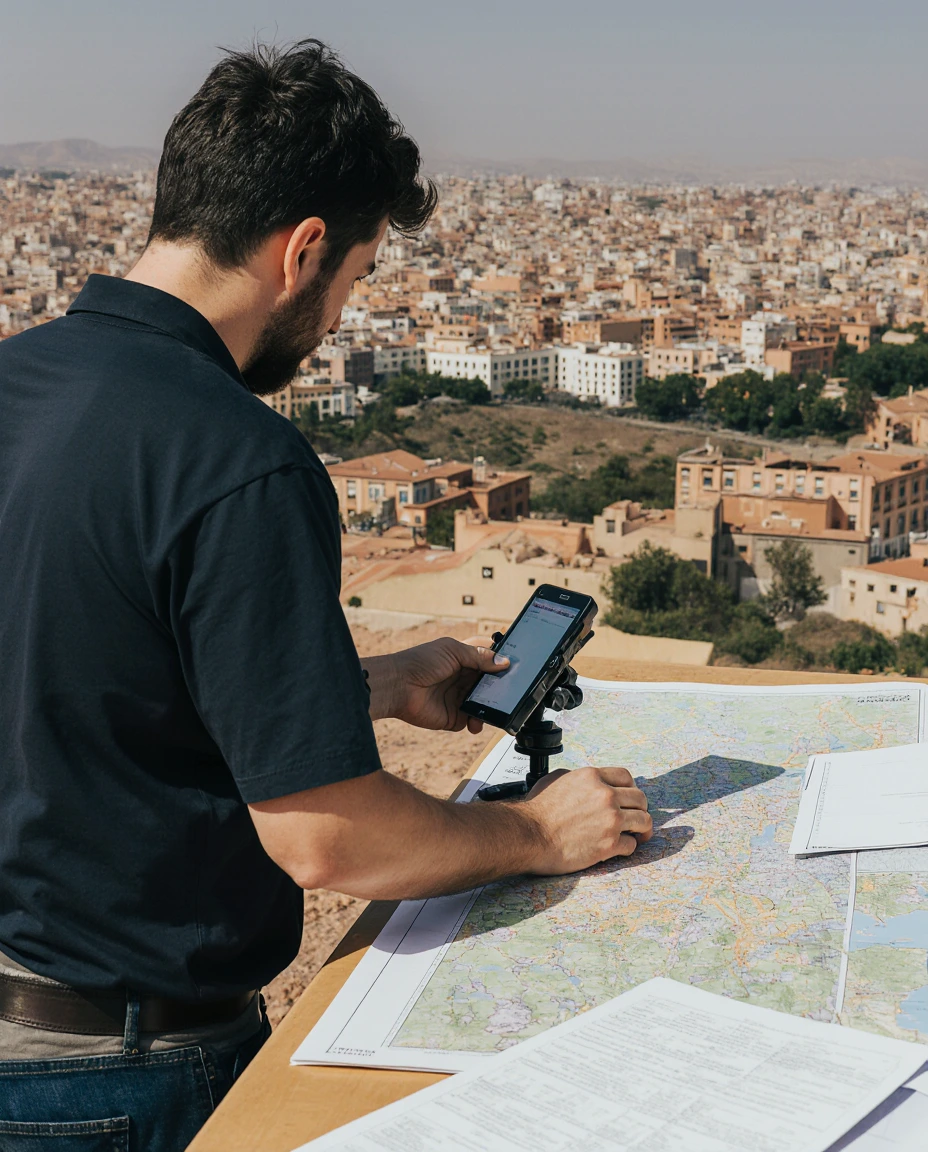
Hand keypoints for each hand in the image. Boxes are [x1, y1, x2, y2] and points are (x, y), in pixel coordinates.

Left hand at [362, 637, 508, 731]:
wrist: (398, 686)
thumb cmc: (420, 662)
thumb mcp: (453, 651)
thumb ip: (479, 657)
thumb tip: (504, 662)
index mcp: (463, 658)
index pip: (488, 659)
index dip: (501, 661)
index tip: (516, 665)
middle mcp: (462, 678)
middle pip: (490, 683)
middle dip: (501, 686)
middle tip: (513, 688)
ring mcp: (459, 698)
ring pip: (485, 703)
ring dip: (493, 706)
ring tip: (498, 707)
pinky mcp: (454, 716)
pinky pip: (473, 720)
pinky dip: (479, 722)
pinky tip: (479, 721)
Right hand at [522, 766, 651, 873]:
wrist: (528, 835)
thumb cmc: (537, 811)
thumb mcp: (554, 780)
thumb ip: (575, 777)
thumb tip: (585, 782)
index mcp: (592, 777)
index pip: (626, 777)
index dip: (630, 789)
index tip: (629, 798)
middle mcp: (606, 795)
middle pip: (640, 799)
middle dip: (639, 809)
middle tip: (635, 818)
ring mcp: (610, 820)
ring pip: (643, 821)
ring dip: (640, 829)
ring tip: (636, 835)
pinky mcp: (610, 844)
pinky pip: (632, 845)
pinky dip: (628, 847)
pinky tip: (619, 848)